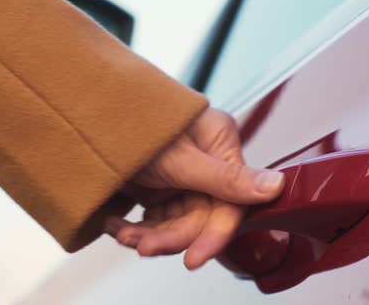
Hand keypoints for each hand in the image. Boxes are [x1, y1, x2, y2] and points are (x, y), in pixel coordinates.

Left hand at [104, 108, 284, 269]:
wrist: (90, 110)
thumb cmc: (136, 119)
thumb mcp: (181, 156)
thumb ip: (227, 178)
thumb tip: (277, 185)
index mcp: (220, 147)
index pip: (229, 203)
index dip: (213, 236)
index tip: (194, 259)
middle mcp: (204, 164)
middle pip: (198, 218)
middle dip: (168, 236)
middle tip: (143, 246)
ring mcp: (180, 176)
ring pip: (175, 223)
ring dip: (147, 234)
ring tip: (122, 234)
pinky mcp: (159, 186)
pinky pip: (154, 218)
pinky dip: (135, 226)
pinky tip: (116, 223)